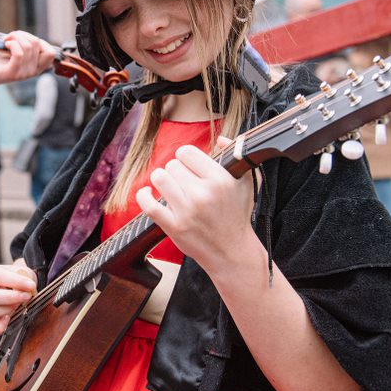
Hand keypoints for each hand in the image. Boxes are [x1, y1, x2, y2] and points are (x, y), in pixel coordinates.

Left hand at [0, 31, 55, 89]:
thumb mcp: (17, 53)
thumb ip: (28, 48)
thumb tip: (35, 40)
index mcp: (36, 68)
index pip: (51, 53)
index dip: (40, 41)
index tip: (25, 39)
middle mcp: (32, 72)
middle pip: (37, 43)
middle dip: (23, 34)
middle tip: (10, 36)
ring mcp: (23, 74)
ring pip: (28, 46)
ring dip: (15, 37)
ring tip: (6, 39)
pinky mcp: (12, 73)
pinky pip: (18, 52)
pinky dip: (11, 43)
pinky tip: (4, 44)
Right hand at [0, 259, 36, 337]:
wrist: (23, 290)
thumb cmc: (22, 279)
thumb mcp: (25, 272)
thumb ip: (25, 276)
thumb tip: (27, 286)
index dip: (16, 282)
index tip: (31, 286)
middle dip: (10, 298)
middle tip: (27, 297)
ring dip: (6, 311)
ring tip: (19, 306)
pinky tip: (8, 321)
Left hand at [134, 137, 256, 274]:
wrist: (232, 252)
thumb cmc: (238, 215)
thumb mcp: (247, 182)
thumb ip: (236, 154)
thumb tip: (219, 138)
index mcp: (220, 180)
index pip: (187, 152)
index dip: (186, 157)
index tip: (189, 165)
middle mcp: (203, 194)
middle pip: (172, 165)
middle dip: (176, 171)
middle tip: (183, 182)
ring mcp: (187, 211)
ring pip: (159, 178)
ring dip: (162, 181)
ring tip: (170, 187)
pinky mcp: (174, 227)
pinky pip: (148, 204)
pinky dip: (143, 195)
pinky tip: (148, 193)